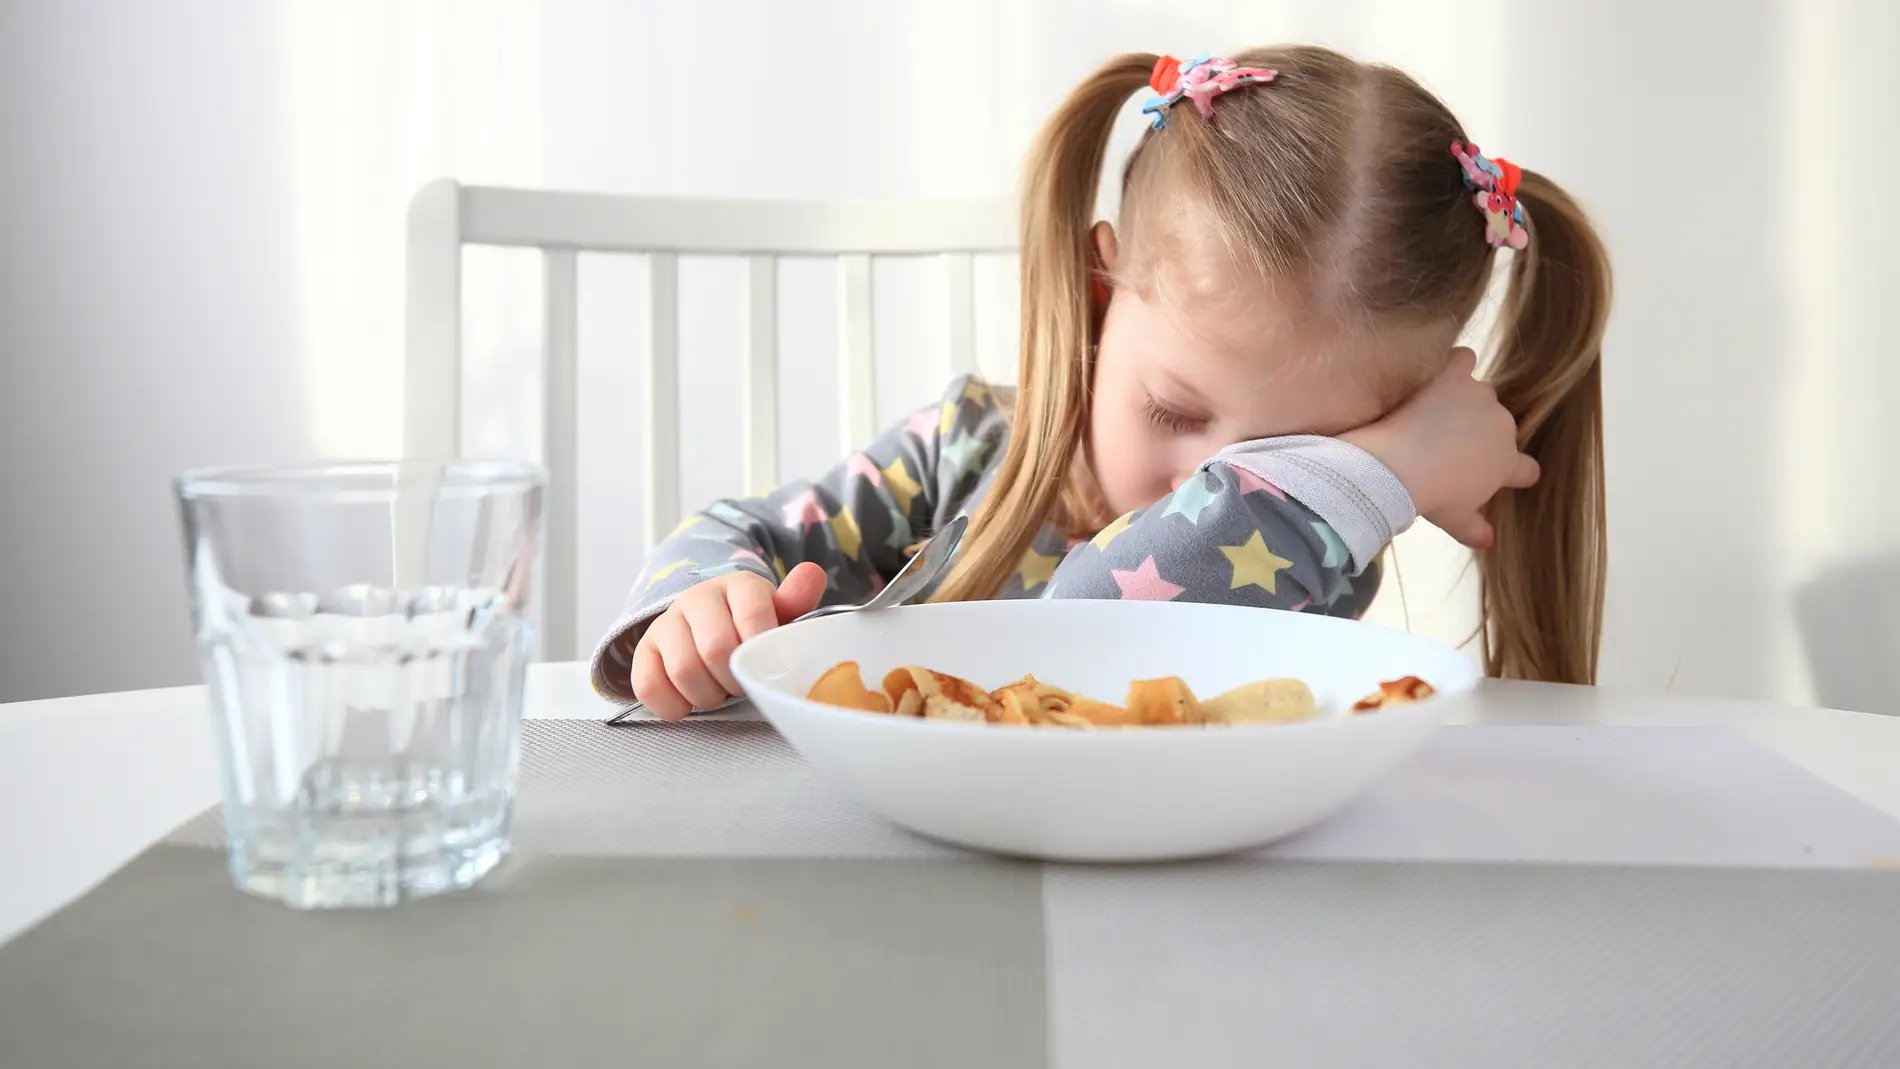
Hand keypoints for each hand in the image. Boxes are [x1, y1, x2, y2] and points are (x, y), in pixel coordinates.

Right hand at [631, 562, 827, 720]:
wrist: (706, 626)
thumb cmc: (749, 628)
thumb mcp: (777, 615)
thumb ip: (795, 600)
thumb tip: (812, 574)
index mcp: (737, 586)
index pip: (753, 615)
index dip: (760, 649)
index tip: (766, 665)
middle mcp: (697, 597)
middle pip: (716, 648)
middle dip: (734, 679)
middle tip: (741, 684)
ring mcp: (666, 622)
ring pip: (683, 669)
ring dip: (707, 695)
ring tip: (718, 691)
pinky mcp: (644, 650)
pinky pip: (648, 685)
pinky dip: (673, 705)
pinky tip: (689, 701)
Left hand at [1341, 348, 1538, 548]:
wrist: (1399, 466)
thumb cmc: (1430, 497)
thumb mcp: (1454, 520)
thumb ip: (1475, 529)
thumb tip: (1488, 541)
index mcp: (1506, 463)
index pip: (1527, 468)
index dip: (1515, 471)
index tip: (1502, 474)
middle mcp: (1502, 426)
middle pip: (1501, 427)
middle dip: (1483, 435)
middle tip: (1450, 445)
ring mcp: (1480, 397)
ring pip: (1483, 394)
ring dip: (1467, 402)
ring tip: (1439, 414)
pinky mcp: (1454, 376)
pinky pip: (1462, 360)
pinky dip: (1455, 364)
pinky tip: (1441, 373)